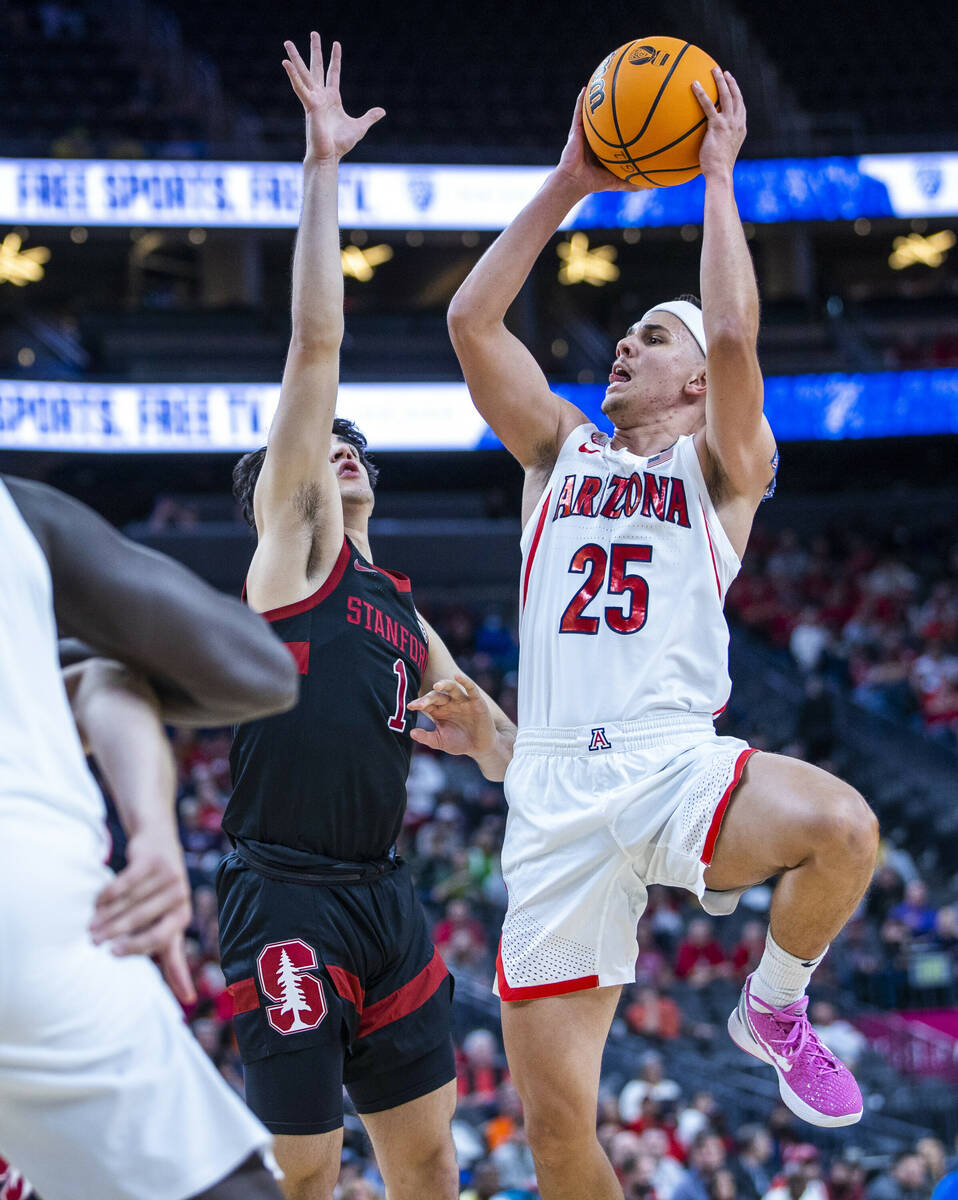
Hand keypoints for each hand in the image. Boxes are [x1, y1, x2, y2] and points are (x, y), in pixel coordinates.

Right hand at [89, 831, 194, 1004]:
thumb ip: (173, 957)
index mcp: (183, 916)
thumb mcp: (170, 924)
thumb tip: (189, 998)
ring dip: (107, 915)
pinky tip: (97, 902)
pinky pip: (126, 881)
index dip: (136, 948)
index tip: (114, 956)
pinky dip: (109, 893)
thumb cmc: (162, 896)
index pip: (160, 939)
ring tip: (90, 925)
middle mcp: (180, 895)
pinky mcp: (153, 860)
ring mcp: (168, 876)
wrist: (159, 844)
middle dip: (114, 933)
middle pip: (140, 920)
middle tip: (93, 942)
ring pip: (130, 901)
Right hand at [282, 33, 384, 163]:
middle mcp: (321, 96)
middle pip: (317, 67)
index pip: (334, 73)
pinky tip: (285, 63)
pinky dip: (292, 75)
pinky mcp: (309, 106)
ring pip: (303, 73)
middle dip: (315, 50)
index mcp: (332, 98)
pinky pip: (299, 87)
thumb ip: (369, 117)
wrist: (328, 156)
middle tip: (314, 33)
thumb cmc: (340, 144)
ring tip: (287, 42)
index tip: (336, 44)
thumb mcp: (359, 127)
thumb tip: (382, 111)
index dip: (335, 59)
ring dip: (295, 58)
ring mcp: (313, 99)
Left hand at [409, 673, 496, 757]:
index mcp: (438, 710)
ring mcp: (462, 700)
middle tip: (420, 704)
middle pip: (436, 695)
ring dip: (444, 684)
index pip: (426, 703)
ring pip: (452, 688)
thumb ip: (426, 737)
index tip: (410, 706)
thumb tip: (411, 733)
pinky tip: (458, 677)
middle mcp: (449, 702)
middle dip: (428, 698)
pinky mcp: (476, 701)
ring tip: (437, 685)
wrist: (480, 747)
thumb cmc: (459, 742)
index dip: (418, 703)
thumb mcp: (440, 741)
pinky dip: (465, 681)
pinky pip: (471, 688)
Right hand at [553, 89, 652, 197]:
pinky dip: (580, 101)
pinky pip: (578, 113)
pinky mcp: (575, 131)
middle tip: (627, 91)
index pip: (617, 132)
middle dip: (614, 106)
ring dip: (596, 98)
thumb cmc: (593, 182)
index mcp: (605, 147)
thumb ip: (633, 182)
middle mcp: (595, 138)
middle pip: (606, 119)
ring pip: (592, 113)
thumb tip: (652, 187)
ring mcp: (584, 133)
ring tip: (604, 82)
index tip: (639, 110)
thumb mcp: (617, 181)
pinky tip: (586, 89)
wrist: (574, 181)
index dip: (627, 122)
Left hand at [692, 68, 746, 180]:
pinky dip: (701, 93)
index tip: (732, 85)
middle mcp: (738, 123)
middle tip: (724, 72)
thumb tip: (706, 146)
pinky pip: (708, 106)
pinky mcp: (718, 125)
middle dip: (730, 82)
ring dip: (720, 80)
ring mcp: (729, 123)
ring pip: (726, 95)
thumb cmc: (718, 170)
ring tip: (713, 69)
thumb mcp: (721, 155)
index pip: (741, 107)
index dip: (737, 94)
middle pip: (736, 96)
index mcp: (740, 129)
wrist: (721, 174)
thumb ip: (717, 145)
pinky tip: (694, 84)